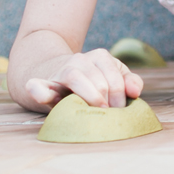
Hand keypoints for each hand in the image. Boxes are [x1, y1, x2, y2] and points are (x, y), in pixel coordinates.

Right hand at [23, 48, 141, 109]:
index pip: (115, 78)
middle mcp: (80, 59)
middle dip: (106, 101)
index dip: (119, 98)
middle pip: (98, 80)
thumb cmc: (96, 82)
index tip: (118, 112)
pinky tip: (43, 96)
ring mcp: (61, 70)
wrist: (62, 77)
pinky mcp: (44, 84)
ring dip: (87, 96)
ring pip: (74, 77)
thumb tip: (135, 91)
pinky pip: (38, 85)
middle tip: (107, 117)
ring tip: (92, 112)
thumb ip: (129, 82)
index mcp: (100, 57)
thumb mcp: (114, 78)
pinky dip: (40, 91)